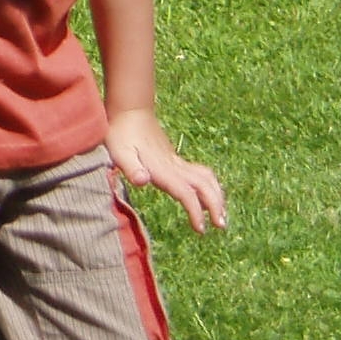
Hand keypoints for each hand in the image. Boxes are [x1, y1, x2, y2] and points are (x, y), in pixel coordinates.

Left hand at [106, 108, 226, 231]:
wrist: (130, 110)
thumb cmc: (120, 133)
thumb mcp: (119, 152)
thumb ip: (131, 168)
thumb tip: (144, 181)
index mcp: (162, 169)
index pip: (186, 193)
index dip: (196, 211)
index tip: (201, 229)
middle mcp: (174, 166)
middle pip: (204, 186)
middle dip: (216, 206)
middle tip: (220, 226)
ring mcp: (176, 162)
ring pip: (207, 179)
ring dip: (217, 196)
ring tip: (221, 215)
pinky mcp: (175, 159)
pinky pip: (201, 174)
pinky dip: (211, 186)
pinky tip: (210, 195)